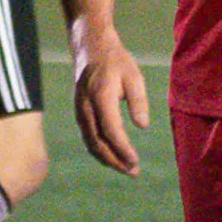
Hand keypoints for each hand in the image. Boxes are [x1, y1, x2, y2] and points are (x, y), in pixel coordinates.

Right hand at [70, 23, 150, 176]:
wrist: (91, 48)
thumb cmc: (116, 61)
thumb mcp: (133, 76)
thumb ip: (138, 101)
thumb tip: (142, 126)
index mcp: (101, 98)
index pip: (111, 131)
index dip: (123, 150)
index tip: (135, 162)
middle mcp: (86, 108)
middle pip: (99, 143)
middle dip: (116, 161)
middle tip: (134, 172)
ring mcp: (80, 112)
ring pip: (91, 143)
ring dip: (108, 159)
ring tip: (126, 168)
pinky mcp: (79, 113)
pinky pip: (88, 137)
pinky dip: (100, 151)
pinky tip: (112, 157)